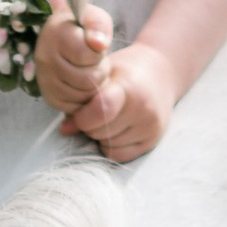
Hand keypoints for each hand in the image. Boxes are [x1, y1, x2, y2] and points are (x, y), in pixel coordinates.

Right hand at [34, 0, 113, 110]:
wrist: (63, 38)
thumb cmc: (82, 27)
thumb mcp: (93, 17)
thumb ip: (98, 26)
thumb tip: (98, 44)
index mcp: (55, 35)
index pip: (87, 56)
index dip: (98, 53)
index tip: (95, 46)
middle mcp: (45, 59)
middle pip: (88, 79)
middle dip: (100, 71)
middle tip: (96, 62)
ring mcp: (44, 80)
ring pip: (84, 95)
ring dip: (95, 85)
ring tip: (90, 70)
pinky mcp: (49, 97)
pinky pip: (76, 107)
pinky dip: (85, 98)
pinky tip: (84, 83)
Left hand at [70, 45, 179, 161]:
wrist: (162, 72)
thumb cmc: (126, 71)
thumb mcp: (103, 75)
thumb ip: (82, 99)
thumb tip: (64, 129)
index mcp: (129, 88)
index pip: (102, 110)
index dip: (83, 117)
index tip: (79, 113)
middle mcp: (143, 109)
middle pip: (100, 131)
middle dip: (90, 125)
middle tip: (96, 111)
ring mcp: (150, 127)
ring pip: (108, 145)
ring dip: (101, 136)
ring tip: (110, 118)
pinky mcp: (153, 140)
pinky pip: (119, 155)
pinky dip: (111, 146)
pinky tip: (116, 130)